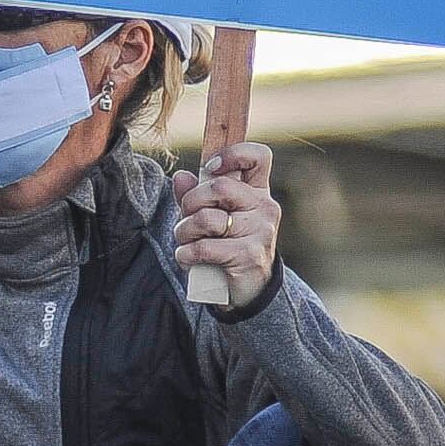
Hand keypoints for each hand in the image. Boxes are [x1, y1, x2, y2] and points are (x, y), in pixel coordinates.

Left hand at [170, 142, 280, 310]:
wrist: (248, 291)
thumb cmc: (227, 247)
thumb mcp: (212, 216)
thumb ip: (196, 195)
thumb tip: (180, 176)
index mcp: (258, 192)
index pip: (258, 155)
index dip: (231, 154)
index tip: (210, 169)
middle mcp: (264, 207)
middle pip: (219, 186)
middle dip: (190, 202)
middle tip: (186, 217)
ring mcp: (260, 231)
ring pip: (206, 218)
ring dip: (183, 232)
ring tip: (185, 241)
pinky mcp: (248, 256)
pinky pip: (204, 247)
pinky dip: (186, 254)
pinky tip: (188, 258)